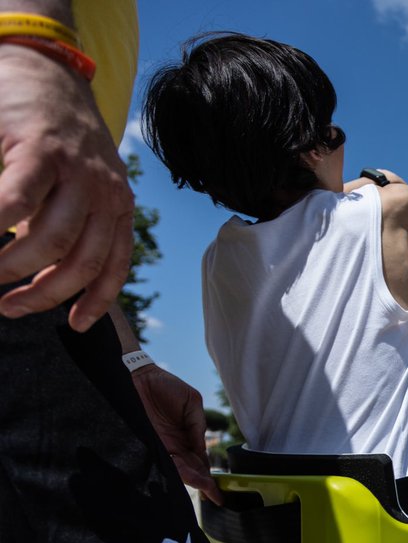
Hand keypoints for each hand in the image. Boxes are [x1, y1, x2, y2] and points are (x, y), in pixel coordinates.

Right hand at [0, 47, 134, 331]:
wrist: (45, 70)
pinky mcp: (42, 149)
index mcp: (117, 205)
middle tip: (8, 308)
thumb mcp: (74, 184)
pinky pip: (16, 201)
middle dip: (43, 295)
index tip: (77, 327)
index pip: (115, 265)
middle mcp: (106, 192)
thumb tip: (43, 271)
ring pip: (50, 239)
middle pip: (82, 263)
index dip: (96, 301)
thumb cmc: (52, 137)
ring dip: (14, 268)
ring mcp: (77, 171)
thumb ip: (66, 222)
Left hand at [131, 366, 221, 504]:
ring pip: (178, 467)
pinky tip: (186, 479)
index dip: (209, 475)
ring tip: (206, 489)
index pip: (200, 460)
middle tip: (216, 497)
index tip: (218, 490)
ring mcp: (160, 445)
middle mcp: (174, 444)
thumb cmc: (165, 385)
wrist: (137, 376)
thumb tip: (202, 447)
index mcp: (187, 436)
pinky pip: (161, 459)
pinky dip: (174, 470)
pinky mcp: (147, 442)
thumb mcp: (192, 401)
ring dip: (192, 479)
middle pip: (191, 468)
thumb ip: (198, 425)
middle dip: (204, 482)